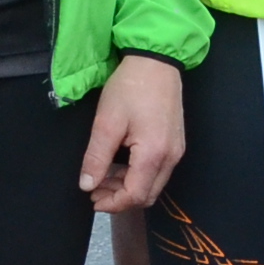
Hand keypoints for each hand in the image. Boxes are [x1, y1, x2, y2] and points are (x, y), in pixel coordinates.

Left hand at [83, 53, 186, 210]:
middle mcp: (171, 157)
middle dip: (120, 198)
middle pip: (147, 195)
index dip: (113, 203)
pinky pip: (158, 170)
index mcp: (154, 154)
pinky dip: (138, 174)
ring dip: (128, 186)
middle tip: (96, 189)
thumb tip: (87, 186)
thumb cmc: (130, 88)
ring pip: (153, 184)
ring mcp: (176, 150)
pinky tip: (121, 163)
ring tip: (104, 176)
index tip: (92, 199)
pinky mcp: (176, 142)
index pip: (135, 195)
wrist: (156, 61)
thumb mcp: (106, 122)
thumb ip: (96, 157)